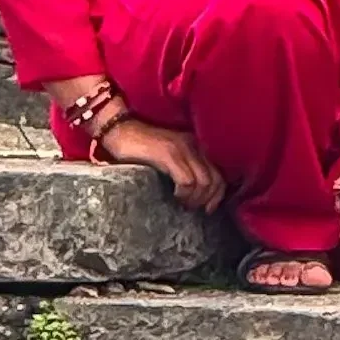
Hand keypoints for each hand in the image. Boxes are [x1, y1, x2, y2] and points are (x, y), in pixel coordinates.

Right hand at [101, 118, 225, 213]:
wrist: (120, 129)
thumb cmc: (140, 148)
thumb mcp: (169, 157)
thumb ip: (184, 168)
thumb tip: (196, 194)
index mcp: (196, 145)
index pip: (219, 173)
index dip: (217, 195)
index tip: (208, 209)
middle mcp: (194, 144)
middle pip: (215, 180)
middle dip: (207, 200)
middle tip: (193, 209)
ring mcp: (182, 148)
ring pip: (203, 182)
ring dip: (194, 199)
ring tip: (182, 204)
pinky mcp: (168, 154)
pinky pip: (187, 181)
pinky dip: (184, 194)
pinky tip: (174, 197)